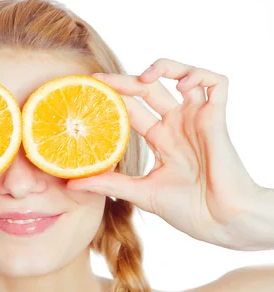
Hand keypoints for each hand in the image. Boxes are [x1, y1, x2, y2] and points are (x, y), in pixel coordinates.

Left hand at [67, 58, 260, 247]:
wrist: (222, 223)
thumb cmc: (188, 210)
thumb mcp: (140, 192)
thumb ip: (108, 183)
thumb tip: (70, 184)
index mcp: (161, 138)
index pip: (131, 108)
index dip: (111, 97)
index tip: (87, 91)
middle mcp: (178, 124)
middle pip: (149, 88)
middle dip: (124, 81)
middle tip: (100, 81)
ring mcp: (197, 119)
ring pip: (183, 75)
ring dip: (163, 67)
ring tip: (143, 76)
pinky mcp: (217, 118)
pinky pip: (216, 83)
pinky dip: (199, 75)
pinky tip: (182, 84)